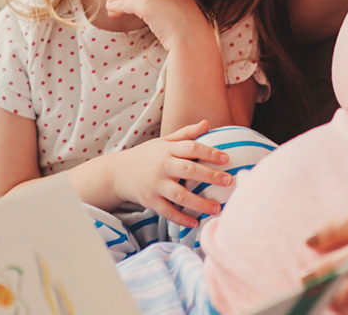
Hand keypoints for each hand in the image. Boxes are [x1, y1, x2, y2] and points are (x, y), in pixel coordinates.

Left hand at [105, 0, 211, 51]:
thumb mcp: (185, 20)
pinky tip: (112, 12)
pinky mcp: (146, 2)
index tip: (132, 2)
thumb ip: (174, 15)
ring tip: (111, 10)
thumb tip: (165, 22)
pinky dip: (117, 7)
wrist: (193, 38)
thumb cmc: (193, 36)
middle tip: (115, 4)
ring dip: (119, 2)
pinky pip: (126, 3)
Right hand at [110, 120, 233, 227]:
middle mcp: (163, 166)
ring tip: (217, 208)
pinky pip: (168, 212)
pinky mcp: (150, 201)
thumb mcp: (164, 141)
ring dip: (200, 203)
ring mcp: (156, 185)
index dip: (209, 152)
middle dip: (210, 176)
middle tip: (229, 181)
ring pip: (180, 195)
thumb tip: (207, 123)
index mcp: (168, 150)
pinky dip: (181, 219)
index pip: (191, 147)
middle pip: (189, 170)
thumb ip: (186, 134)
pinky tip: (195, 223)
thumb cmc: (148, 155)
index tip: (226, 158)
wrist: (118, 173)